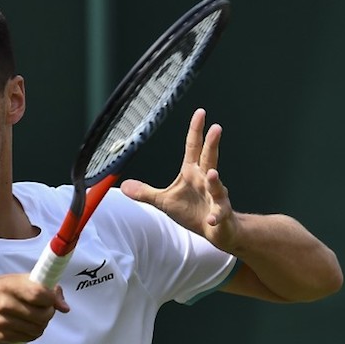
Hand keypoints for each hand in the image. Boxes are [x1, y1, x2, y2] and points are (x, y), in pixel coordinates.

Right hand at [0, 274, 70, 343]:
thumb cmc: (1, 291)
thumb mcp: (19, 281)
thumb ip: (45, 289)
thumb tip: (65, 308)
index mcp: (10, 286)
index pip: (40, 295)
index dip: (51, 299)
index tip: (50, 299)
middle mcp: (4, 304)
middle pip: (42, 316)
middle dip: (48, 314)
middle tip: (43, 310)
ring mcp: (1, 322)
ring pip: (37, 330)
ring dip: (40, 325)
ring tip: (33, 318)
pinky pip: (27, 338)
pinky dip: (30, 333)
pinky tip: (23, 325)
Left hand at [119, 108, 239, 251]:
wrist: (218, 230)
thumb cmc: (193, 212)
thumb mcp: (164, 202)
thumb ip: (145, 193)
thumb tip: (123, 186)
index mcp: (192, 173)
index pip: (194, 147)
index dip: (196, 130)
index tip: (200, 113)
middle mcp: (206, 181)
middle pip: (209, 159)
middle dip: (212, 144)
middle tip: (216, 128)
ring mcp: (216, 197)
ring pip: (217, 186)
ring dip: (215, 181)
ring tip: (212, 173)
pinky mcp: (220, 215)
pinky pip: (218, 214)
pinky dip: (215, 216)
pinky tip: (210, 219)